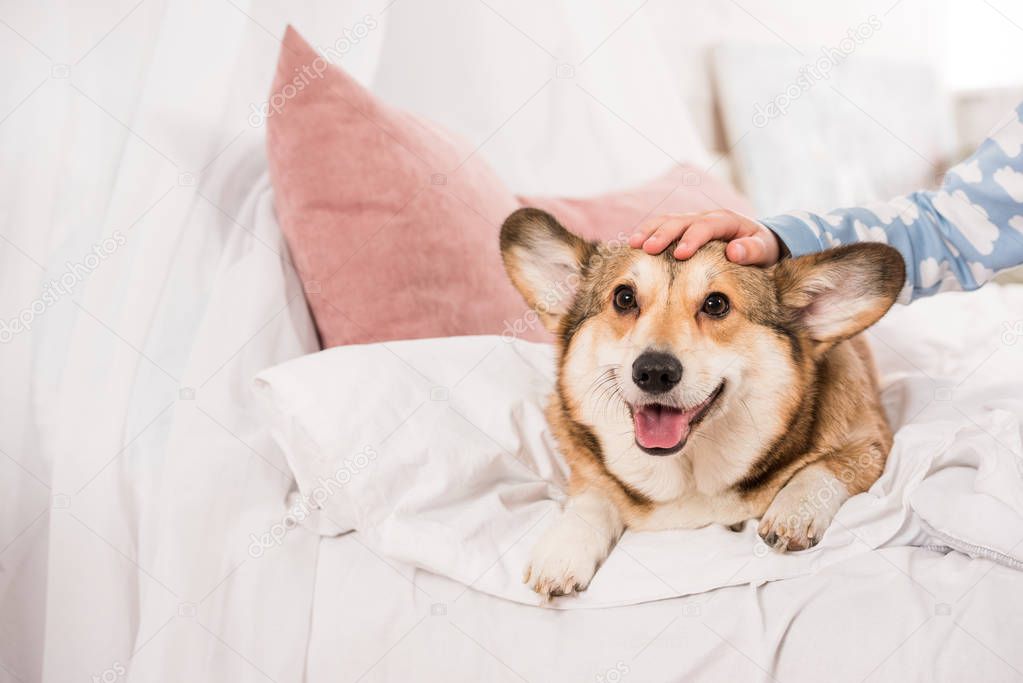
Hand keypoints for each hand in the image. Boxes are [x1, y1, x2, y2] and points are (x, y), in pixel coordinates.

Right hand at [628, 210, 783, 265]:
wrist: (756, 240)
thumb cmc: (761, 247)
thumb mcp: (765, 250)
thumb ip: (752, 251)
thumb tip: (734, 251)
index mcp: (726, 220)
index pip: (706, 226)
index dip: (692, 239)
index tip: (680, 254)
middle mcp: (706, 217)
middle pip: (681, 220)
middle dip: (663, 234)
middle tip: (648, 248)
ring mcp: (692, 221)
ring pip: (667, 220)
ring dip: (650, 231)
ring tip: (633, 243)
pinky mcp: (683, 229)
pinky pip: (663, 227)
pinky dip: (648, 233)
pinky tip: (634, 244)